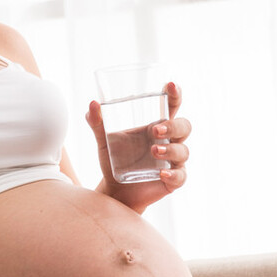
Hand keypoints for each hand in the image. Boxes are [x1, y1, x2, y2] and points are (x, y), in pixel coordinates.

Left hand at [86, 82, 190, 212]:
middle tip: (155, 130)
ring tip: (153, 151)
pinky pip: (180, 176)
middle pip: (184, 126)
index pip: (172, 106)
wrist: (115, 191)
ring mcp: (173, 161)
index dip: (175, 95)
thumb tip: (92, 104)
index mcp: (157, 125)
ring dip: (170, 149)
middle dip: (173, 126)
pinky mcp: (172, 180)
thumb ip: (97, 123)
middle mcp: (169, 141)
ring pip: (183, 151)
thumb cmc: (114, 160)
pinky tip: (162, 174)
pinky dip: (173, 174)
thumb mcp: (104, 140)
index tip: (171, 85)